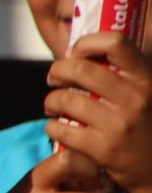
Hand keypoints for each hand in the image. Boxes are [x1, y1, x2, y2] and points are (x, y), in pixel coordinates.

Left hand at [45, 31, 151, 192]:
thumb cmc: (146, 128)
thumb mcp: (147, 95)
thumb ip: (124, 77)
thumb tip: (80, 56)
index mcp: (146, 80)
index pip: (116, 43)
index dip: (87, 43)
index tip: (75, 53)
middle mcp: (135, 99)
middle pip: (79, 69)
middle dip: (57, 71)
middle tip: (54, 78)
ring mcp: (119, 125)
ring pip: (64, 100)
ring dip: (51, 101)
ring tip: (53, 106)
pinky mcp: (103, 149)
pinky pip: (60, 129)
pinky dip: (52, 127)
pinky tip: (58, 128)